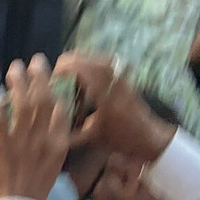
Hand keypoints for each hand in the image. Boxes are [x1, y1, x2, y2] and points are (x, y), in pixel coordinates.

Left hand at [0, 55, 70, 199]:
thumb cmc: (30, 191)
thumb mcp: (50, 166)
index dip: (55, 91)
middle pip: (45, 99)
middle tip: (33, 62)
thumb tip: (47, 122)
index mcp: (60, 145)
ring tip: (13, 68)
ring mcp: (25, 142)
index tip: (49, 80)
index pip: (62, 110)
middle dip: (40, 77)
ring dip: (17, 82)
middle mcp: (45, 139)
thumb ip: (49, 144)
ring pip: (23, 103)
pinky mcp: (3, 147)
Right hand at [53, 53, 176, 161]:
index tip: (54, 72)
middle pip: (94, 60)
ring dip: (85, 60)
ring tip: (69, 68)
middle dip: (74, 60)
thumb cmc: (121, 139)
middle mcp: (116, 84)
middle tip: (58, 69)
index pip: (87, 71)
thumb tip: (50, 132)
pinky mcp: (127, 81)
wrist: (150, 137)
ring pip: (103, 60)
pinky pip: (111, 64)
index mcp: (107, 97)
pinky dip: (96, 63)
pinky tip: (87, 71)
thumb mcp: (93, 138)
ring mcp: (124, 80)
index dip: (69, 67)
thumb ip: (71, 135)